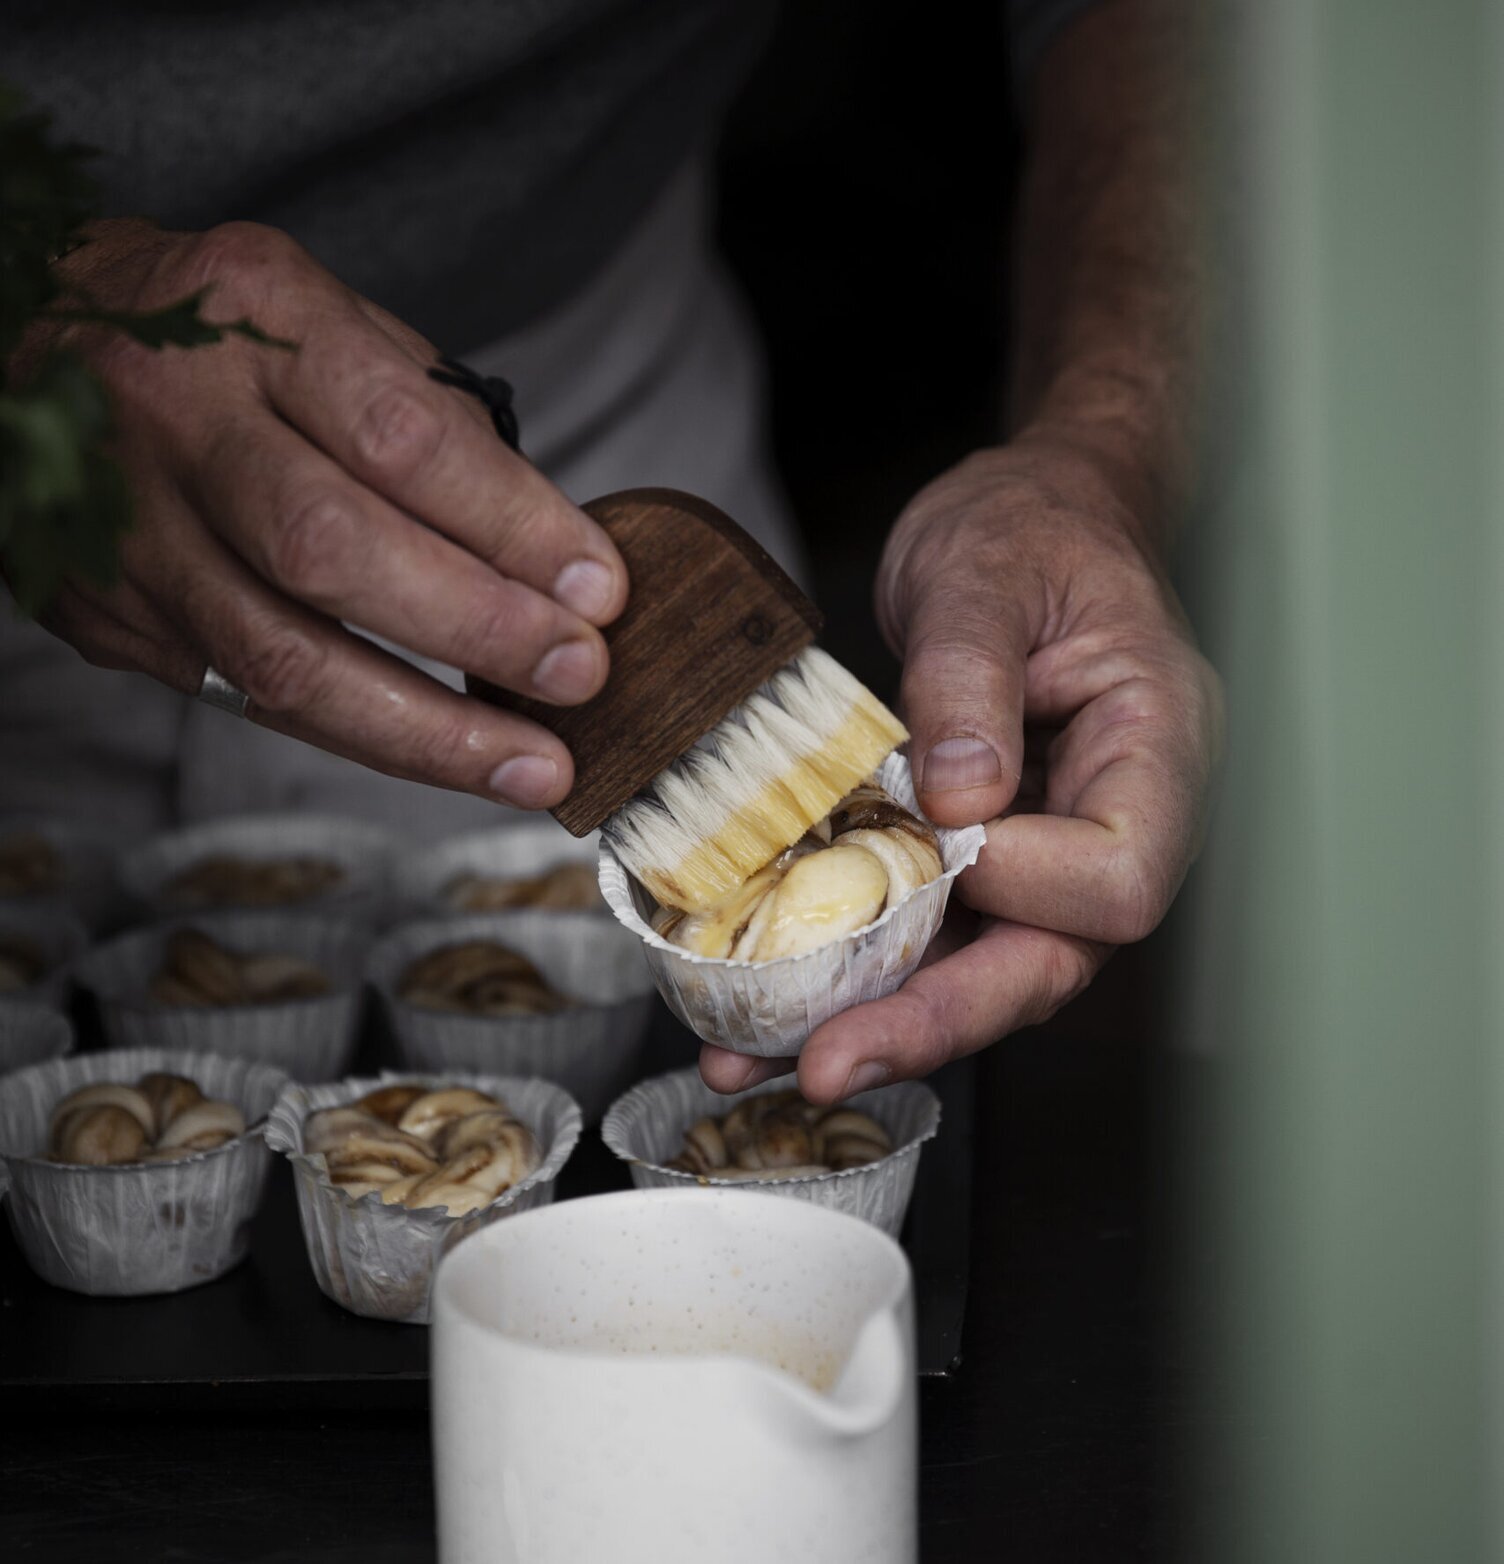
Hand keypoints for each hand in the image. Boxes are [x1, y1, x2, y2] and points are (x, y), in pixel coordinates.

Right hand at [21, 219, 627, 807]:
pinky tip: (440, 755)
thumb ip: (428, 416)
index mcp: (249, 314)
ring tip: (532, 765)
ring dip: (426, 731)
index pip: (398, 436)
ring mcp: (127, 526)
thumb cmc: (220, 335)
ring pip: (279, 658)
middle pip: (332, 550)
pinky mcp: (104, 612)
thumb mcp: (327, 316)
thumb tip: (551, 550)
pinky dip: (357, 734)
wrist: (30, 335)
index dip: (510, 524)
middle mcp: (174, 419)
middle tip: (578, 675)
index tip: (598, 588)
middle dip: (476, 630)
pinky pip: (244, 694)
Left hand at [700, 431, 1221, 1101]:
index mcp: (1156, 748)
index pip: (1117, 877)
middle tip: (825, 1063)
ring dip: (872, 1020)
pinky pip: (932, 936)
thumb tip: (958, 803)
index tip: (937, 838)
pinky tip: (771, 1008)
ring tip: (759, 1056)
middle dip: (934, 1018)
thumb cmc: (1031, 529)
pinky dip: (854, 974)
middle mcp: (1116, 822)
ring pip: (980, 971)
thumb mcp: (984, 574)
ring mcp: (1051, 851)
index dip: (1024, 881)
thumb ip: (968, 680)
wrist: (1025, 522)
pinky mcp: (989, 862)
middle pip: (1047, 962)